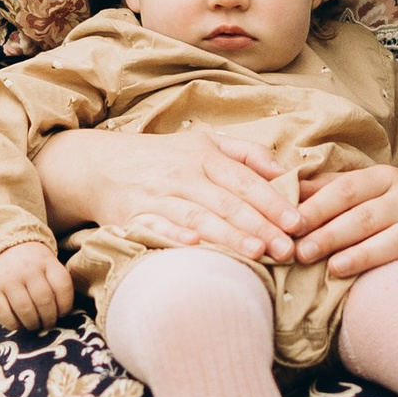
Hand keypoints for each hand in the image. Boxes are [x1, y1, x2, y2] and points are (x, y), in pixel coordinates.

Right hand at [0, 240, 73, 332]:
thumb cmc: (28, 263)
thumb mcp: (46, 263)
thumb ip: (55, 282)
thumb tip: (62, 314)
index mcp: (45, 261)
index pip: (62, 286)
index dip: (66, 305)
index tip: (62, 313)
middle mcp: (27, 269)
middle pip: (44, 301)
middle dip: (49, 319)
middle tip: (47, 324)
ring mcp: (8, 279)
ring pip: (26, 310)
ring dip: (33, 324)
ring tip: (34, 325)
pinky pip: (4, 314)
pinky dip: (13, 324)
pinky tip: (18, 324)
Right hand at [40, 123, 302, 263]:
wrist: (100, 164)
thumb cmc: (163, 157)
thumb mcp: (204, 142)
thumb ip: (247, 154)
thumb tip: (285, 172)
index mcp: (204, 155)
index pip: (245, 180)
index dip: (272, 201)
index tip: (297, 222)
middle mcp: (182, 174)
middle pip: (227, 202)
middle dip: (260, 226)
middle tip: (287, 249)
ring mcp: (157, 196)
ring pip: (198, 218)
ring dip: (228, 236)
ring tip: (256, 254)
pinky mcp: (133, 216)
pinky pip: (157, 228)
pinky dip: (174, 237)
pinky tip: (195, 248)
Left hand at [290, 161, 397, 282]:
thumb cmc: (396, 206)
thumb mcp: (368, 190)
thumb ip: (328, 190)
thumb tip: (279, 188)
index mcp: (382, 178)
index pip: (345, 191)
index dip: (317, 208)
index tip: (289, 226)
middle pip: (366, 216)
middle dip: (332, 235)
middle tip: (301, 254)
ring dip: (367, 252)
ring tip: (336, 268)